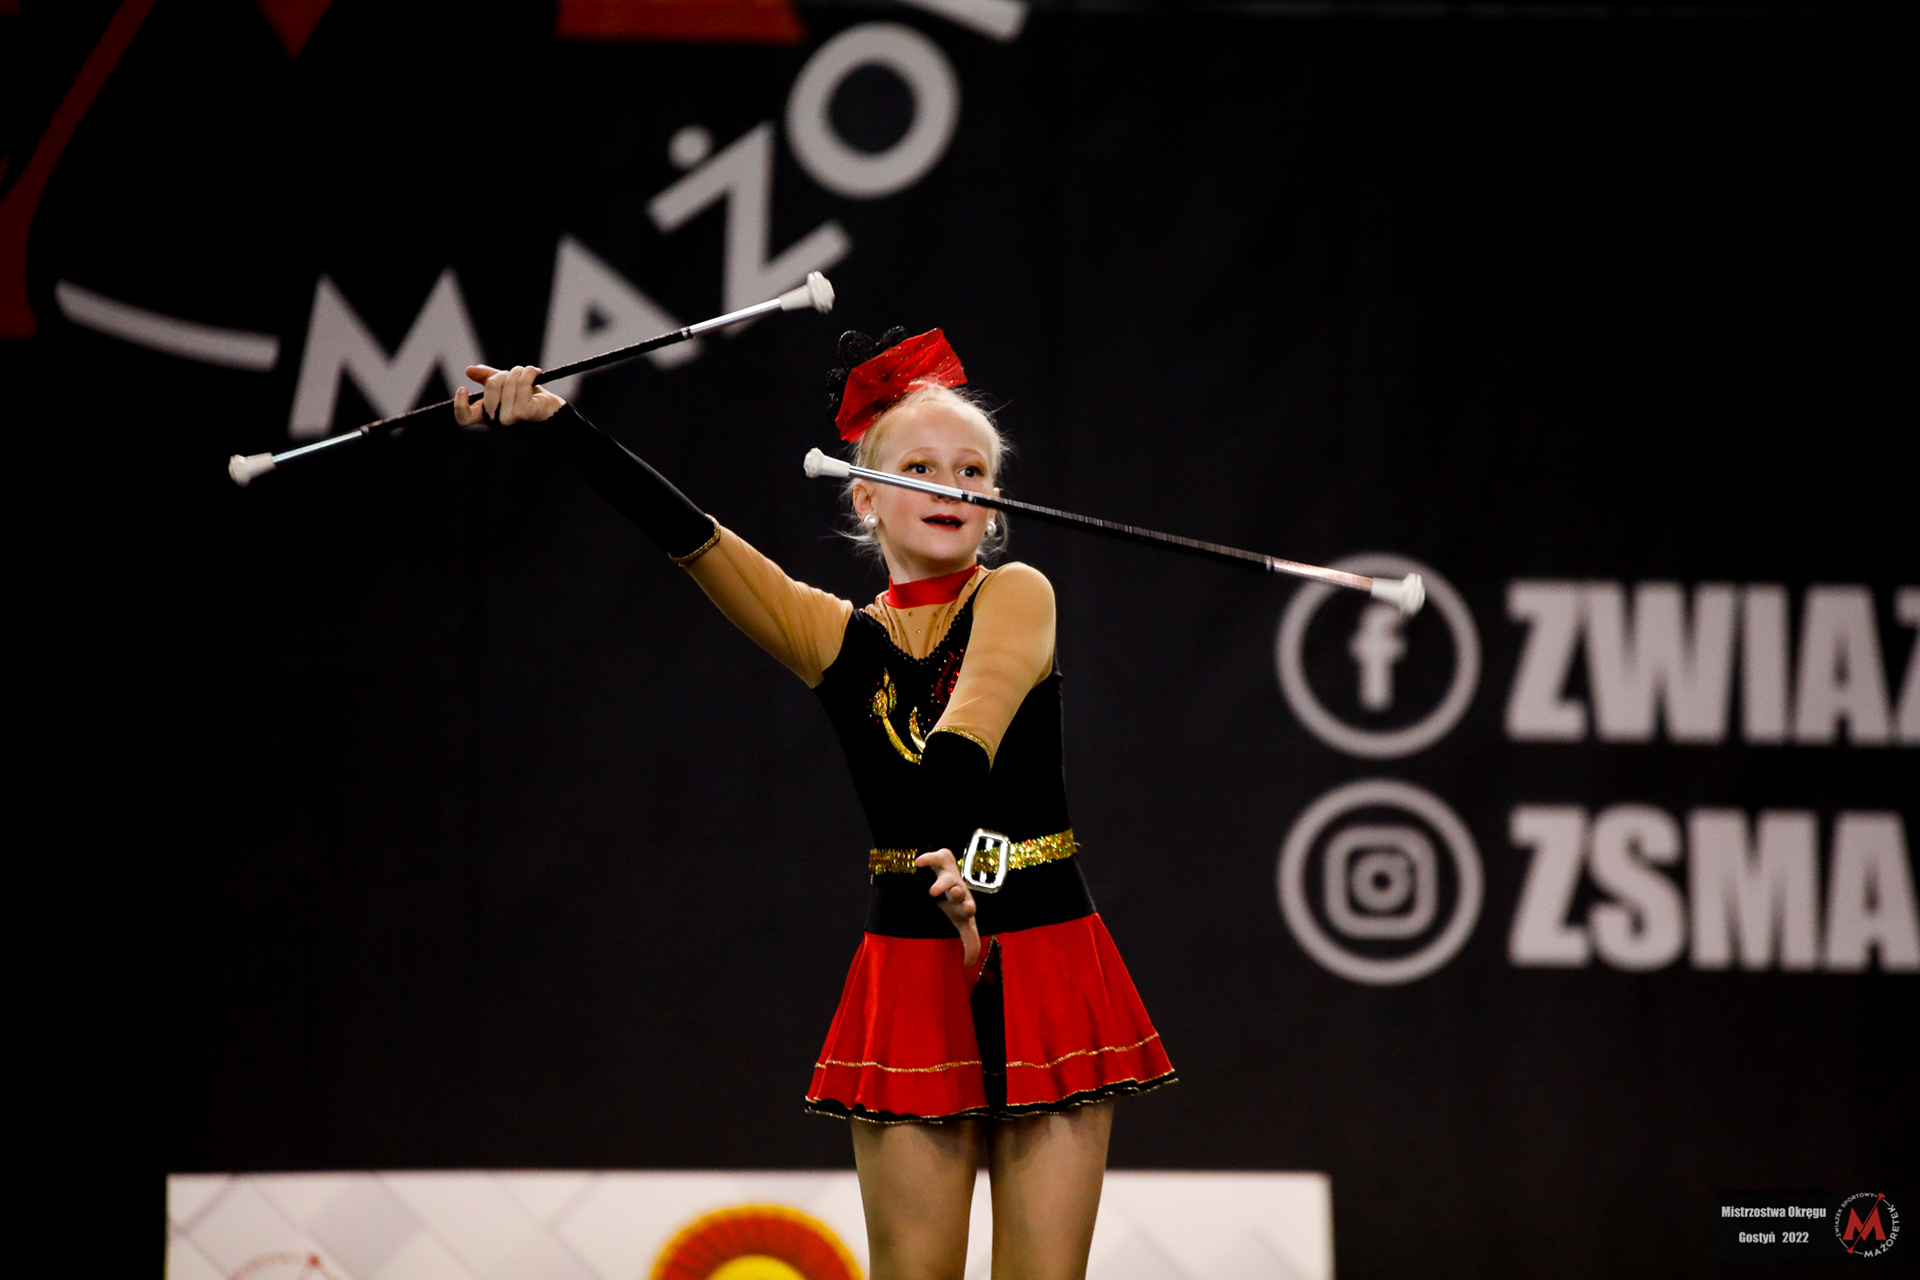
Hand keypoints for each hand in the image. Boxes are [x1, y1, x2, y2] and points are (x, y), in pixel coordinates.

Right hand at [452, 364, 565, 426]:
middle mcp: (496, 421)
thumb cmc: (529, 398)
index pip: (464, 418)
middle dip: (505, 373)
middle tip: (515, 374)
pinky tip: (536, 372)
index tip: (463, 388)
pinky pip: (521, 383)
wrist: (554, 410)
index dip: (459, 405)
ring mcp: (510, 418)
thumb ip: (487, 378)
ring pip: (505, 381)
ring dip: (519, 371)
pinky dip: (529, 372)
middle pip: (490, 386)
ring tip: (529, 374)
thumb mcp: (506, 385)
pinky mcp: (524, 412)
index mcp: (487, 416)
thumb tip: (469, 370)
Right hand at [914, 848, 980, 967]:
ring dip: (943, 883)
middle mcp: (958, 887)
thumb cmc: (955, 903)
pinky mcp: (940, 859)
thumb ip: (969, 942)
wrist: (946, 874)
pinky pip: (935, 857)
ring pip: (947, 876)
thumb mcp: (961, 922)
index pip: (968, 907)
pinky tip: (918, 863)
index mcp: (964, 903)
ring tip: (933, 892)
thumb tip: (969, 964)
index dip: (968, 908)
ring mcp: (949, 873)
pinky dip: (927, 858)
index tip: (969, 910)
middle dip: (959, 893)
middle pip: (960, 890)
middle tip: (956, 895)